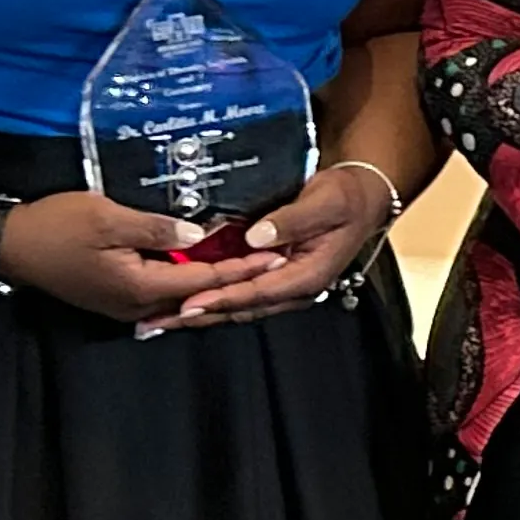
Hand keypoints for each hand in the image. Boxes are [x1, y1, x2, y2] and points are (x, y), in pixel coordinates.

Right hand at [0, 190, 282, 324]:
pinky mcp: (116, 298)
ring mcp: (124, 306)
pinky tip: (204, 267)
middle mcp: (136, 306)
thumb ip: (156, 229)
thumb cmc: (57, 226)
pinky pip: (164, 293)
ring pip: (182, 298)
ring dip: (214, 283)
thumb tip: (199, 234)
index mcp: (139, 288)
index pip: (203, 279)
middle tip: (273, 263)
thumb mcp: (108, 218)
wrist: (9, 244)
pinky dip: (189, 281)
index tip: (275, 256)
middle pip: (198, 296)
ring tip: (249, 266)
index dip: (242, 268)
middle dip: (236, 281)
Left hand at [149, 164, 401, 330]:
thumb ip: (291, 220)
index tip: (188, 303)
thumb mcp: (325, 202)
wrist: (362, 197)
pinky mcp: (275, 278)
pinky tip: (184, 301)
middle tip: (157, 322)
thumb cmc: (345, 198)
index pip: (258, 293)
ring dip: (200, 314)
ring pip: (238, 308)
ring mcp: (285, 286)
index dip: (222, 299)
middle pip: (241, 310)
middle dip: (199, 317)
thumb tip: (255, 237)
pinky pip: (240, 296)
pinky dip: (211, 300)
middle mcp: (295, 289)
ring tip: (160, 320)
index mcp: (308, 275)